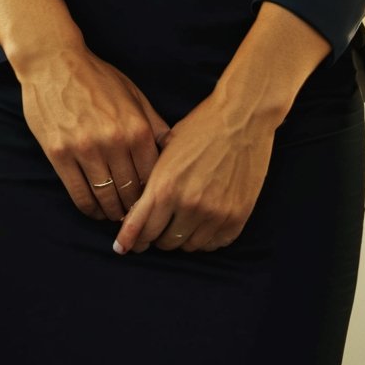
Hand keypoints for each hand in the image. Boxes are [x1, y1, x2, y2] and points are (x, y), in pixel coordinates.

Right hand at [16, 45, 169, 222]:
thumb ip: (155, 124)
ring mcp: (85, 149)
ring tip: (115, 214)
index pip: (153, 178)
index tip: (151, 203)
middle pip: (131, 193)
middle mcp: (114, 141)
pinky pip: (80, 195)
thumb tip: (174, 152)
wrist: (53, 61)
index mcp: (136, 127)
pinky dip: (90, 209)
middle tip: (134, 216)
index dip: (153, 196)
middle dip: (134, 209)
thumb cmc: (96, 76)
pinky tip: (95, 209)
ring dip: (113, 213)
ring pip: (106, 199)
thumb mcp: (133, 94)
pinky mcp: (59, 154)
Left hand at [113, 91, 273, 255]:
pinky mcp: (237, 218)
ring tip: (179, 224)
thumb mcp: (167, 149)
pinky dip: (204, 238)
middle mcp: (188, 204)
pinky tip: (200, 224)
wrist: (242, 116)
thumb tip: (137, 209)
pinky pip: (213, 244)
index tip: (122, 247)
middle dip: (155, 237)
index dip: (129, 240)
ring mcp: (215, 214)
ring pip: (188, 246)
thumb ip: (152, 181)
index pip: (140, 227)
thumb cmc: (200, 127)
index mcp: (166, 185)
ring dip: (180, 238)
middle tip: (155, 228)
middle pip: (162, 242)